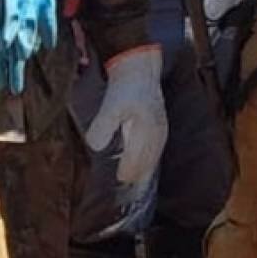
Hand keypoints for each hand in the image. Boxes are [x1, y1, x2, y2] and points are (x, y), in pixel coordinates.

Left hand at [84, 44, 166, 186]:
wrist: (139, 66)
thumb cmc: (126, 86)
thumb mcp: (112, 106)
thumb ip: (104, 127)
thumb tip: (96, 147)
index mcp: (146, 132)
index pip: (137, 162)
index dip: (127, 175)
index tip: (118, 184)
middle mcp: (157, 134)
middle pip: (147, 163)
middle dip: (137, 177)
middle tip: (126, 191)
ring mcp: (160, 129)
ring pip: (152, 156)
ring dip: (143, 170)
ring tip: (134, 183)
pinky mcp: (158, 124)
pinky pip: (154, 149)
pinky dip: (147, 159)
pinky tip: (141, 162)